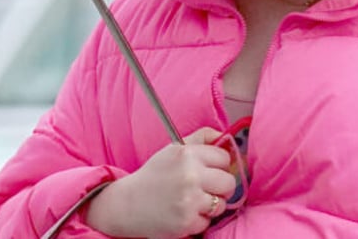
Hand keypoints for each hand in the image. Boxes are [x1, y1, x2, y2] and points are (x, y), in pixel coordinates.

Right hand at [85, 127, 236, 237]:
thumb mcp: (173, 149)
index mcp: (187, 154)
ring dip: (209, 205)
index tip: (210, 170)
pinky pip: (207, 222)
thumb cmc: (154, 176)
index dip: (219, 165)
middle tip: (205, 188)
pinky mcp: (187, 221)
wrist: (129, 204)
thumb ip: (200, 138)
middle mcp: (190, 175)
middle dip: (220, 187)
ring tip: (191, 201)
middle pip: (229, 182)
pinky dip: (197, 221)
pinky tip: (183, 213)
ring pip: (221, 204)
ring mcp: (189, 200)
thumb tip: (225, 136)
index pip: (224, 158)